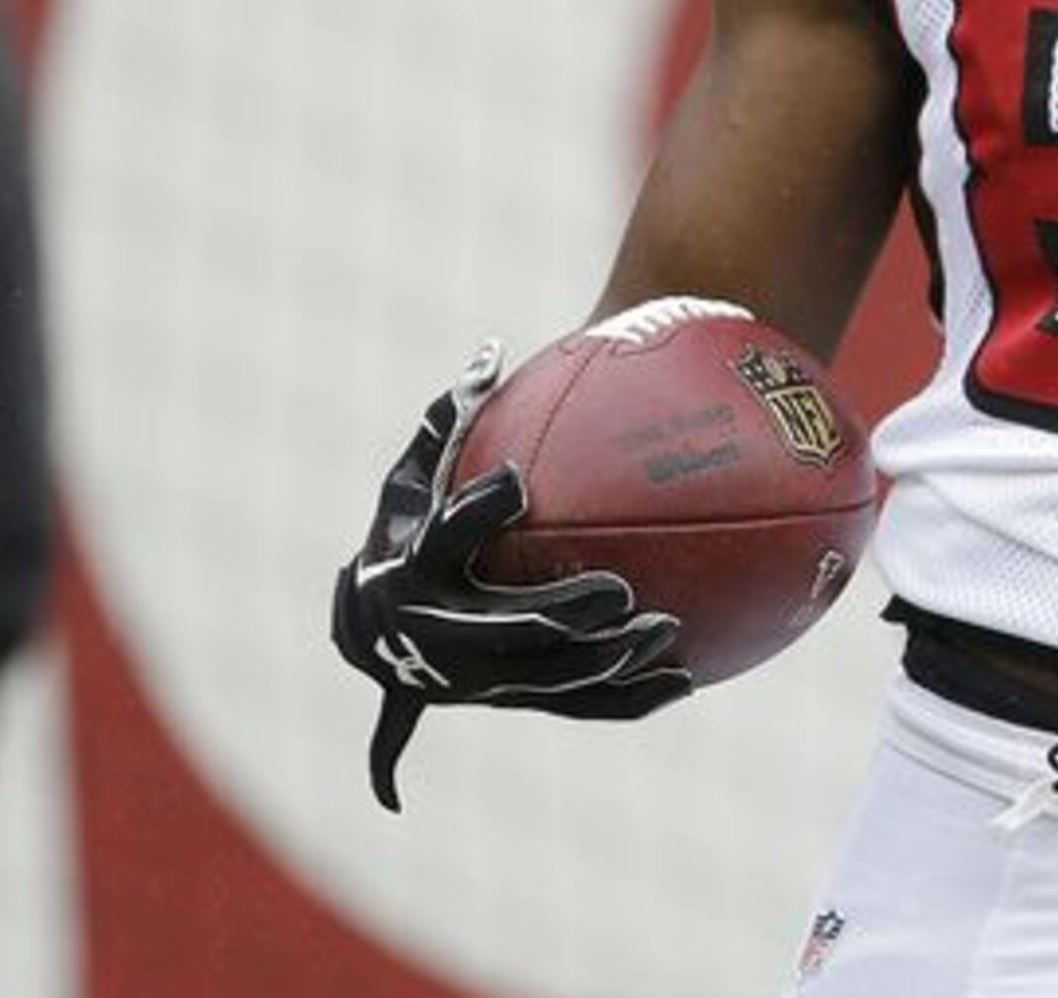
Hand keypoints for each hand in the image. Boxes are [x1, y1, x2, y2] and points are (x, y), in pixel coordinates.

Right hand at [329, 342, 692, 811]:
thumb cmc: (404, 532)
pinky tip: (686, 679)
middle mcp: (438, 635)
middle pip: (500, 630)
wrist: (370, 634)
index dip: (479, 512)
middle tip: (619, 590)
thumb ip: (450, 421)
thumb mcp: (412, 481)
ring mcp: (472, 683)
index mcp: (413, 571)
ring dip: (605, 664)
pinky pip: (574, 708)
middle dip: (558, 615)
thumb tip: (493, 348)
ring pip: (543, 681)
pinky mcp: (509, 701)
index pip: (445, 538)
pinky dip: (627, 701)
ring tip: (666, 629)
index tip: (519, 481)